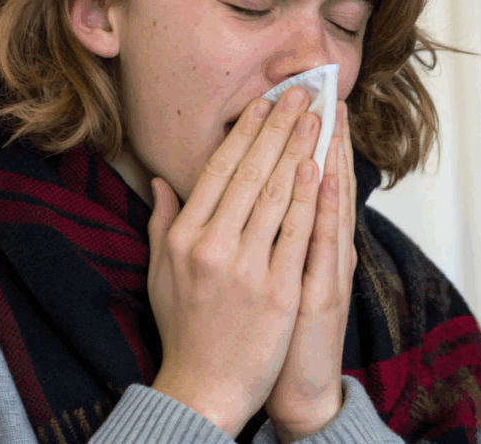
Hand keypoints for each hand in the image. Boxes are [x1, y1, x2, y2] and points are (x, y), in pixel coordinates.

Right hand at [146, 87, 322, 436]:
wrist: (203, 388)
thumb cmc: (183, 328)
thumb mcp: (159, 272)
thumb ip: (161, 221)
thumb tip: (160, 181)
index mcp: (184, 237)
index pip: (219, 170)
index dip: (246, 132)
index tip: (265, 102)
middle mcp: (213, 246)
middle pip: (252, 172)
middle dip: (280, 127)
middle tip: (301, 93)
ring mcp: (247, 268)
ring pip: (278, 195)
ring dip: (300, 150)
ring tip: (317, 118)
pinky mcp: (278, 291)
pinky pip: (297, 234)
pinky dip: (310, 198)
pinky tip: (321, 168)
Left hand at [266, 100, 357, 443]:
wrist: (295, 387)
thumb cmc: (273, 330)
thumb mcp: (275, 275)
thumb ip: (262, 233)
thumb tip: (230, 193)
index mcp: (307, 240)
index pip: (306, 178)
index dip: (302, 138)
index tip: (298, 98)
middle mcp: (324, 247)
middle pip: (325, 178)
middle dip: (319, 132)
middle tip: (320, 87)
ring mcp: (328, 266)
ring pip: (332, 200)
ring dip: (329, 153)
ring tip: (327, 111)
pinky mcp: (326, 290)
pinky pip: (325, 239)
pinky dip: (325, 204)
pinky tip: (323, 171)